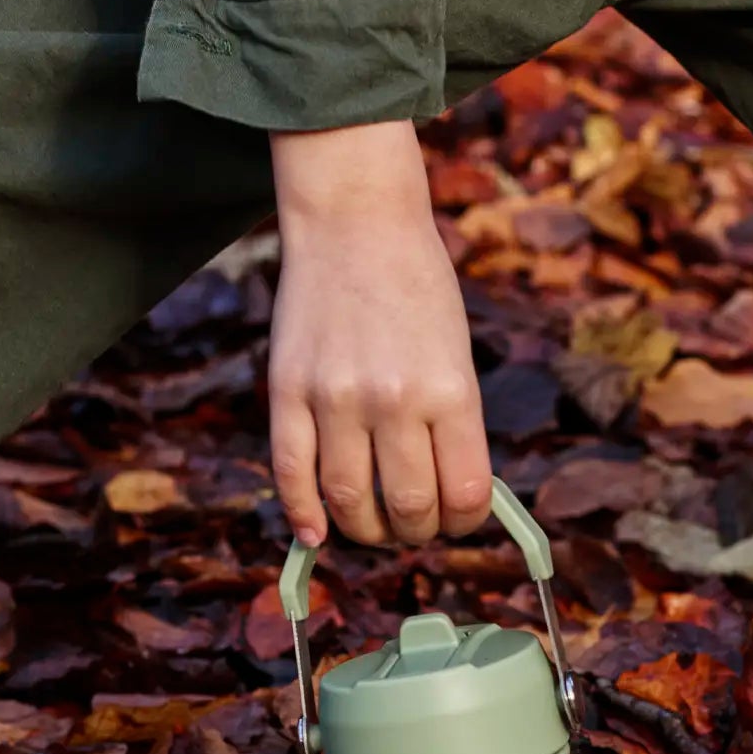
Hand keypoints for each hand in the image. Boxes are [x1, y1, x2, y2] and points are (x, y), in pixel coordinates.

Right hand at [269, 121, 492, 548]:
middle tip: (413, 525)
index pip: (464, 494)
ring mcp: (335, 397)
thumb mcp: (455, 354)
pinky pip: (292, 473)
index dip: (464, 522)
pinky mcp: (287, 390)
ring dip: (365, 530)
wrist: (355, 218)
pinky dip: (304, 515)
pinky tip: (317, 535)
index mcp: (450, 391)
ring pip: (349, 502)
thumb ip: (450, 426)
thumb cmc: (416, 287)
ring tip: (373, 524)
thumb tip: (444, 499)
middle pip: (408, 508)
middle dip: (416, 531)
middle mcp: (393, 399)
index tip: (457, 518)